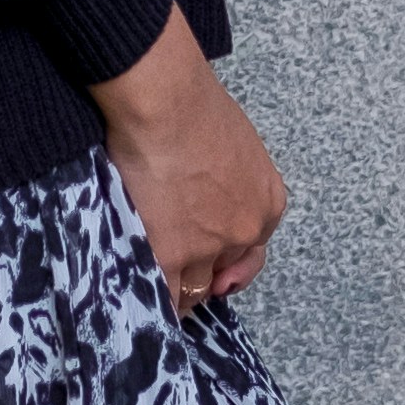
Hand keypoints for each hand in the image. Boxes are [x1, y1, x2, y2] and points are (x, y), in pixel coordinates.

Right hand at [90, 5, 287, 312]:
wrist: (164, 103)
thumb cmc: (193, 104)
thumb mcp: (235, 143)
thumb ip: (230, 178)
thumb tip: (204, 192)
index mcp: (267, 203)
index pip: (251, 250)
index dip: (226, 261)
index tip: (211, 269)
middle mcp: (244, 231)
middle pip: (223, 274)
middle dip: (201, 277)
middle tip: (176, 274)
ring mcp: (208, 248)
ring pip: (193, 290)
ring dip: (174, 290)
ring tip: (149, 280)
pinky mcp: (169, 255)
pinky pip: (164, 297)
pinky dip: (152, 301)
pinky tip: (138, 297)